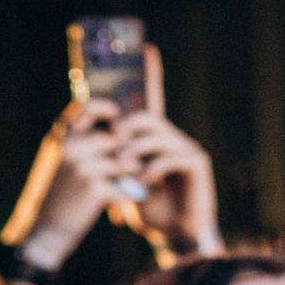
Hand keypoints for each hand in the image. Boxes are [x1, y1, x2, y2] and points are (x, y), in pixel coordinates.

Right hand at [0, 99, 129, 271]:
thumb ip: (84, 141)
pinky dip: (130, 193)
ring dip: (132, 172)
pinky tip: (130, 199)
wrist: (45, 230)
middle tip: (133, 163)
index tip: (117, 122)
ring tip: (133, 180)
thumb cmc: (60, 194)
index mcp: (62, 137)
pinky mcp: (93, 190)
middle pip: (116, 137)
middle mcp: (71, 148)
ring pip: (124, 161)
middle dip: (128, 150)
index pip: (88, 107)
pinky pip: (123, 185)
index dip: (107, 110)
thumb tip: (119, 122)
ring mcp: (81, 168)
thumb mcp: (63, 161)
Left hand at [106, 48, 219, 259]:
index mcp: (155, 140)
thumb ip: (112, 162)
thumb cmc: (149, 210)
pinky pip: (171, 156)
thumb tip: (87, 145)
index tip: (145, 48)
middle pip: (148, 118)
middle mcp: (173, 138)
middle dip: (126, 128)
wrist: (173, 235)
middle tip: (112, 142)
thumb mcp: (123, 182)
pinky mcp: (197, 163)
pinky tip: (145, 182)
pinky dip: (153, 168)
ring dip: (135, 151)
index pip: (151, 101)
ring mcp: (188, 148)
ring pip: (157, 136)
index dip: (150, 75)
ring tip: (124, 168)